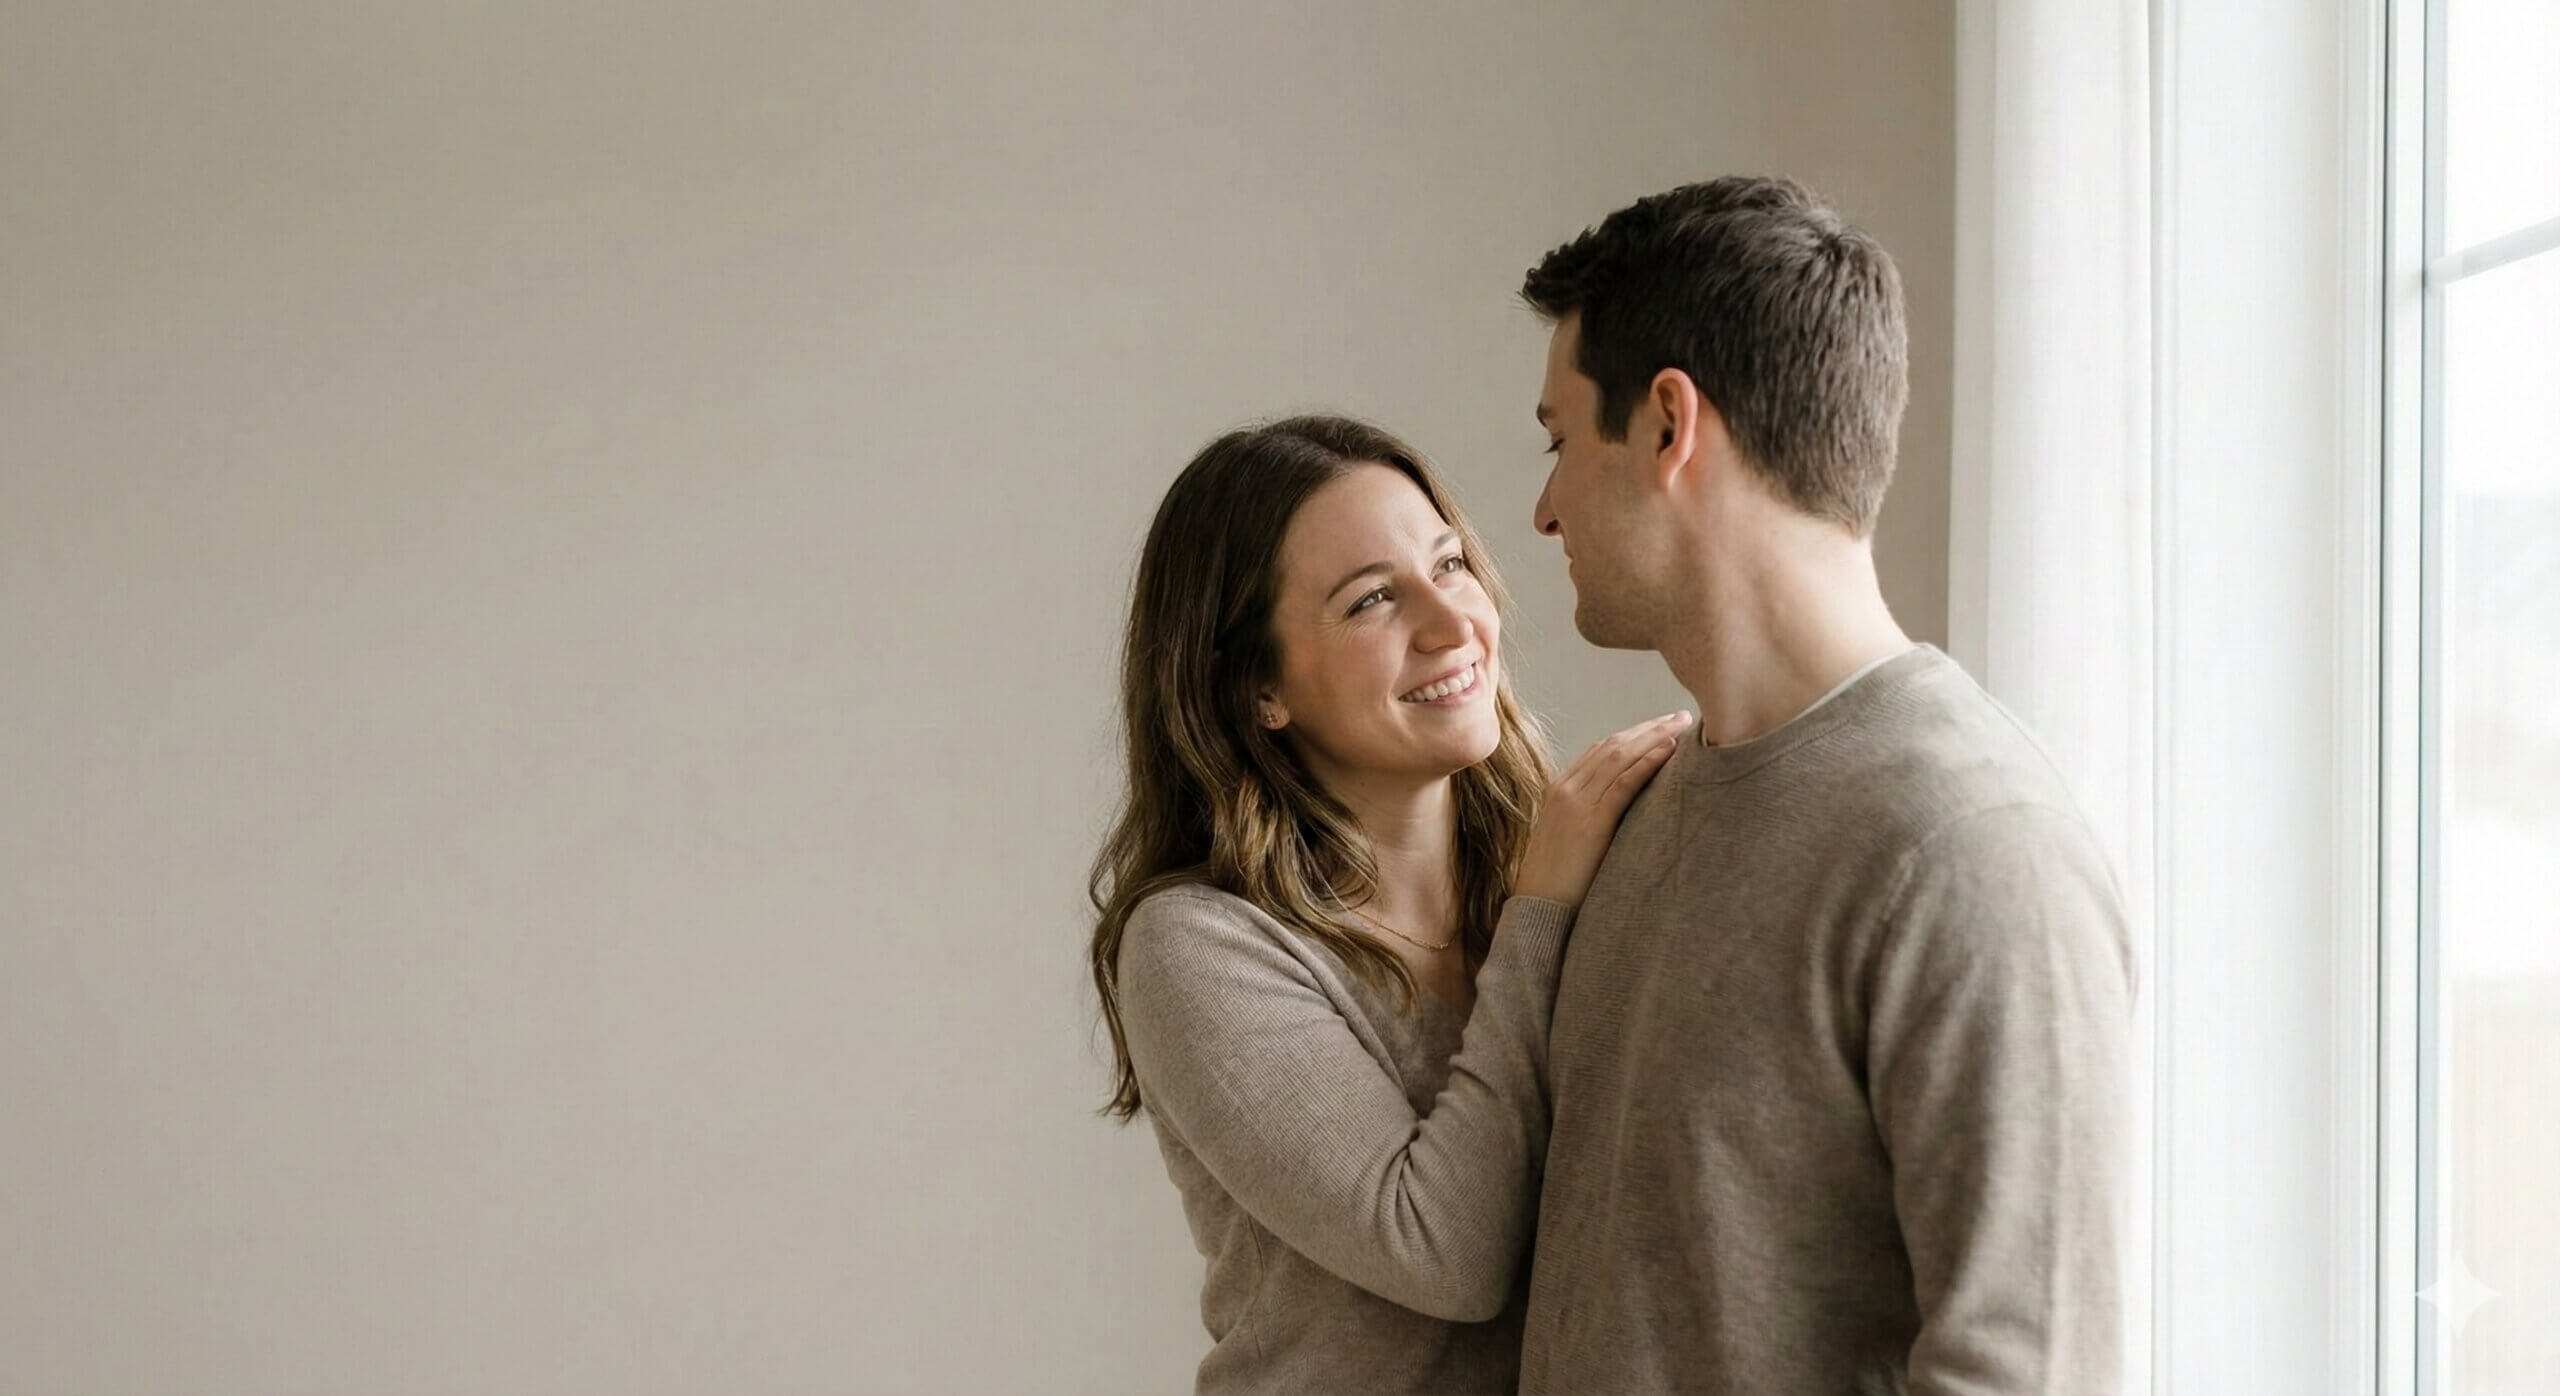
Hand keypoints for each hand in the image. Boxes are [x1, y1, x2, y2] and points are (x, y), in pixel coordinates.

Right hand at [1512, 710, 1693, 908]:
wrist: (1538, 910)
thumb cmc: (1558, 881)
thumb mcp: (1570, 838)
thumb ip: (1590, 815)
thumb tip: (1625, 808)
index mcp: (1560, 789)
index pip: (1602, 748)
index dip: (1634, 732)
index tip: (1662, 725)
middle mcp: (1567, 789)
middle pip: (1614, 745)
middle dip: (1650, 727)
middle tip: (1682, 716)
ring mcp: (1576, 803)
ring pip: (1621, 756)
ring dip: (1655, 736)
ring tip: (1683, 726)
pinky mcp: (1591, 822)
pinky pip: (1623, 784)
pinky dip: (1647, 762)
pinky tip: (1669, 751)